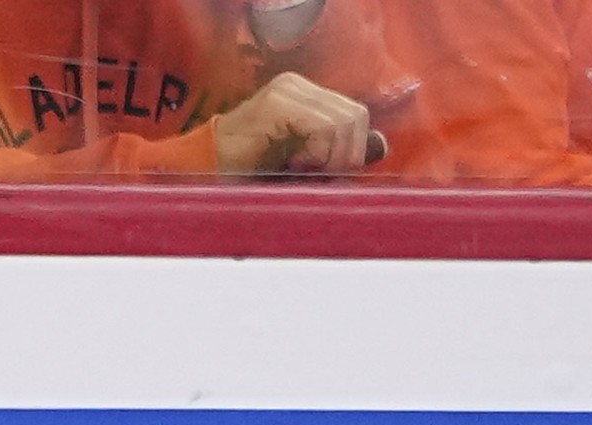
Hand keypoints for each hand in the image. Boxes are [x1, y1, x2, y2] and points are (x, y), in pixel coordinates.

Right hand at [212, 72, 380, 176]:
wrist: (211, 171)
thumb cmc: (256, 172)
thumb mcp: (310, 164)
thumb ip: (343, 152)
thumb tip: (380, 143)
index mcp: (308, 96)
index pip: (358, 115)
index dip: (353, 150)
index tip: (326, 171)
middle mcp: (299, 86)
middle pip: (357, 116)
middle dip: (347, 154)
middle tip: (317, 172)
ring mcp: (288, 90)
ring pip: (345, 121)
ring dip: (330, 156)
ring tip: (301, 167)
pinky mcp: (278, 102)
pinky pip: (324, 126)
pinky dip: (318, 152)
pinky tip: (294, 162)